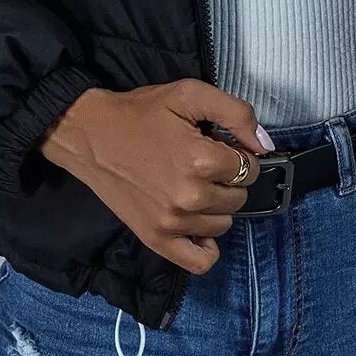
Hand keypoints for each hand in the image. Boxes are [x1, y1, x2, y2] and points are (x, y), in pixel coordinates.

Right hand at [38, 80, 273, 273]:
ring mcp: (173, 223)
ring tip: (192, 185)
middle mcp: (190, 197)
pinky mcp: (156, 239)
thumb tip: (265, 145)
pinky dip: (206, 247)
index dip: (237, 153)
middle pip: (239, 197)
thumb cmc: (142, 113)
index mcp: (201, 161)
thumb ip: (236, 113)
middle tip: (201, 162)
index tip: (216, 145)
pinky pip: (200, 261)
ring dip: (216, 206)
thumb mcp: (190, 94)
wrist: (90, 135)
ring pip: (223, 224)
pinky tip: (198, 224)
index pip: (249, 167)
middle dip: (228, 179)